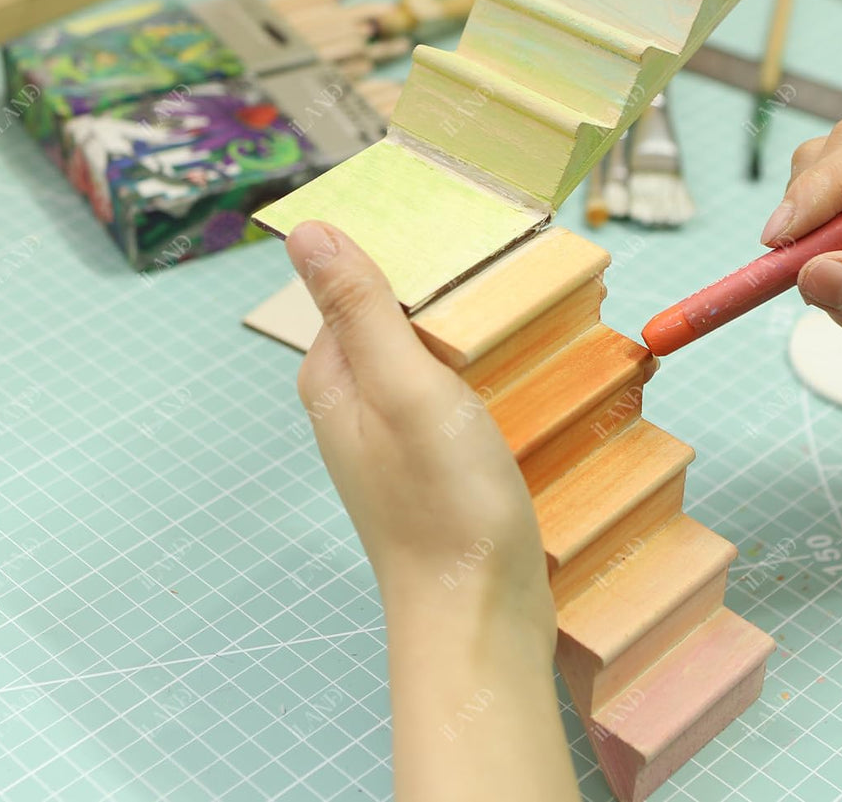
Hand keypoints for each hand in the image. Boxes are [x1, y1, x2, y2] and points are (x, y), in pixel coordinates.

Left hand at [286, 221, 552, 632]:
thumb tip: (307, 230)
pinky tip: (530, 371)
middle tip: (514, 262)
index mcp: (333, 378)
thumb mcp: (406, 389)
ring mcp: (396, 438)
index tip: (466, 221)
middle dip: (450, 289)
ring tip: (534, 308)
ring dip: (477, 331)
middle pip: (400, 316)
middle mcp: (355, 404)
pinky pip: (458, 395)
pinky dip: (490, 375)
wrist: (480, 619)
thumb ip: (360, 308)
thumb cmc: (443, 506)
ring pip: (435, 355)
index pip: (357, 283)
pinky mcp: (436, 465)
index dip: (408, 250)